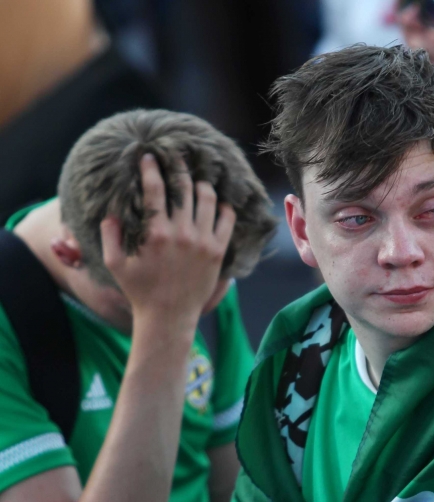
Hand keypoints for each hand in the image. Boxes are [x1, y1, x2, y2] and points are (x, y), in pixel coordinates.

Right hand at [100, 154, 235, 329]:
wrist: (168, 316)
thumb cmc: (139, 290)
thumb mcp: (115, 264)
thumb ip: (110, 235)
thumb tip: (110, 212)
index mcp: (155, 233)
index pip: (155, 189)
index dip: (152, 168)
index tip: (150, 156)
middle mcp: (181, 234)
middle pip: (184, 188)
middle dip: (179, 168)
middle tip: (176, 157)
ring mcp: (203, 242)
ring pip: (207, 199)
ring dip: (202, 184)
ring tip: (197, 179)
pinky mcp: (218, 251)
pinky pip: (227, 220)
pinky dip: (224, 206)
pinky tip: (218, 201)